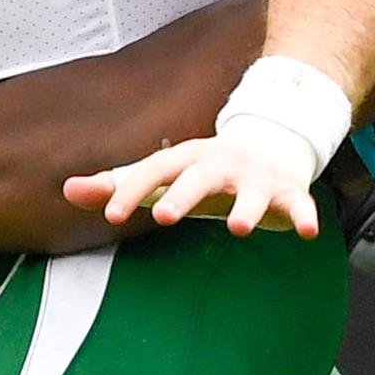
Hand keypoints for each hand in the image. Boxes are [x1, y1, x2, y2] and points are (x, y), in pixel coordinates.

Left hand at [64, 115, 325, 239]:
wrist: (272, 143)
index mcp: (187, 158)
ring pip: (252, 192)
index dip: (132, 189)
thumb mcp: (165, 173)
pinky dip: (304, 215)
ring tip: (237, 228)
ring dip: (246, 208)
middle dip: (183, 194)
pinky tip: (306, 231)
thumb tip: (68, 190)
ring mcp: (256, 177)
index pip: (155, 169)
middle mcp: (221, 163)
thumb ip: (119, 184)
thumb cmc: (206, 169)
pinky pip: (299, 203)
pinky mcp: (288, 191)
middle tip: (164, 216)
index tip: (110, 213)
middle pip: (200, 177)